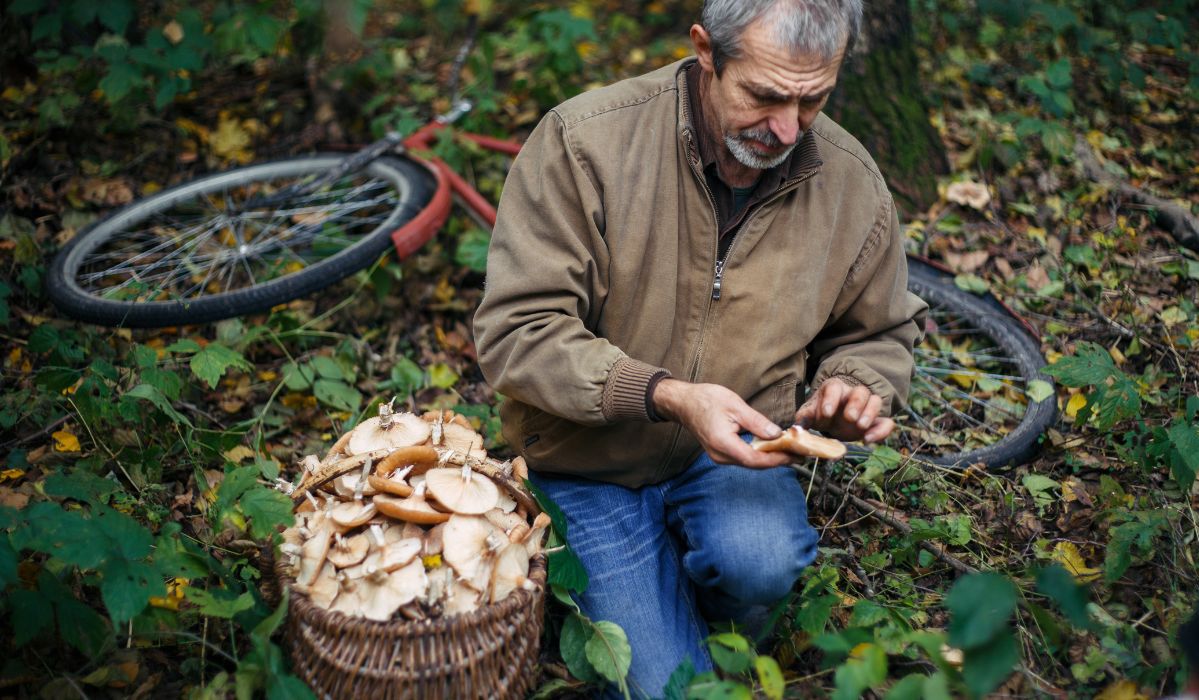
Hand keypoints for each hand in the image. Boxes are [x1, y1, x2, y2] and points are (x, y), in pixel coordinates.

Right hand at [652, 379, 792, 467]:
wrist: (683, 403)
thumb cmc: (705, 400)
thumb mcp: (735, 405)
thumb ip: (757, 422)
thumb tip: (777, 434)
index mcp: (723, 443)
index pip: (755, 459)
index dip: (777, 459)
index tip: (795, 455)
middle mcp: (720, 455)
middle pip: (754, 464)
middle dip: (778, 460)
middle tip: (799, 454)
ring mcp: (719, 456)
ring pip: (750, 462)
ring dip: (770, 458)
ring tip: (790, 451)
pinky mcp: (720, 453)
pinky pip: (744, 458)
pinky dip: (760, 455)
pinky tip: (772, 448)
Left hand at [794, 378, 892, 443]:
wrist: (832, 421)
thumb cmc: (820, 414)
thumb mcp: (809, 414)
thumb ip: (804, 419)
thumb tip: (797, 429)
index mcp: (833, 389)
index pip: (835, 387)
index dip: (831, 399)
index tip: (826, 413)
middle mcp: (852, 394)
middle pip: (860, 391)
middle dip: (855, 404)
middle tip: (849, 418)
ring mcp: (865, 406)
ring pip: (875, 400)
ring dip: (870, 413)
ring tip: (861, 427)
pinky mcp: (875, 421)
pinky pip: (886, 422)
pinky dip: (881, 431)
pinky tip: (868, 440)